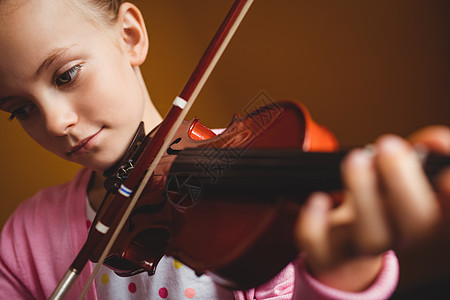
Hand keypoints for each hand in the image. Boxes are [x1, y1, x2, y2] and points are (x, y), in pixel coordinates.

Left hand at [294, 125, 449, 290]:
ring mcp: (363, 247)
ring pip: (372, 237)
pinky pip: (321, 245)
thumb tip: (433, 141)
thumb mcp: (403, 177)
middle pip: (416, 223)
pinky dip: (316, 223)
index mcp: (427, 217)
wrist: (345, 248)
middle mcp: (400, 236)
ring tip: (357, 159)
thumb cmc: (378, 204)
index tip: (445, 176)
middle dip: (404, 182)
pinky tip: (318, 199)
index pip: (448, 216)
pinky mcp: (328, 252)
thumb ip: (422, 156)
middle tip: (389, 146)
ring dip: (364, 195)